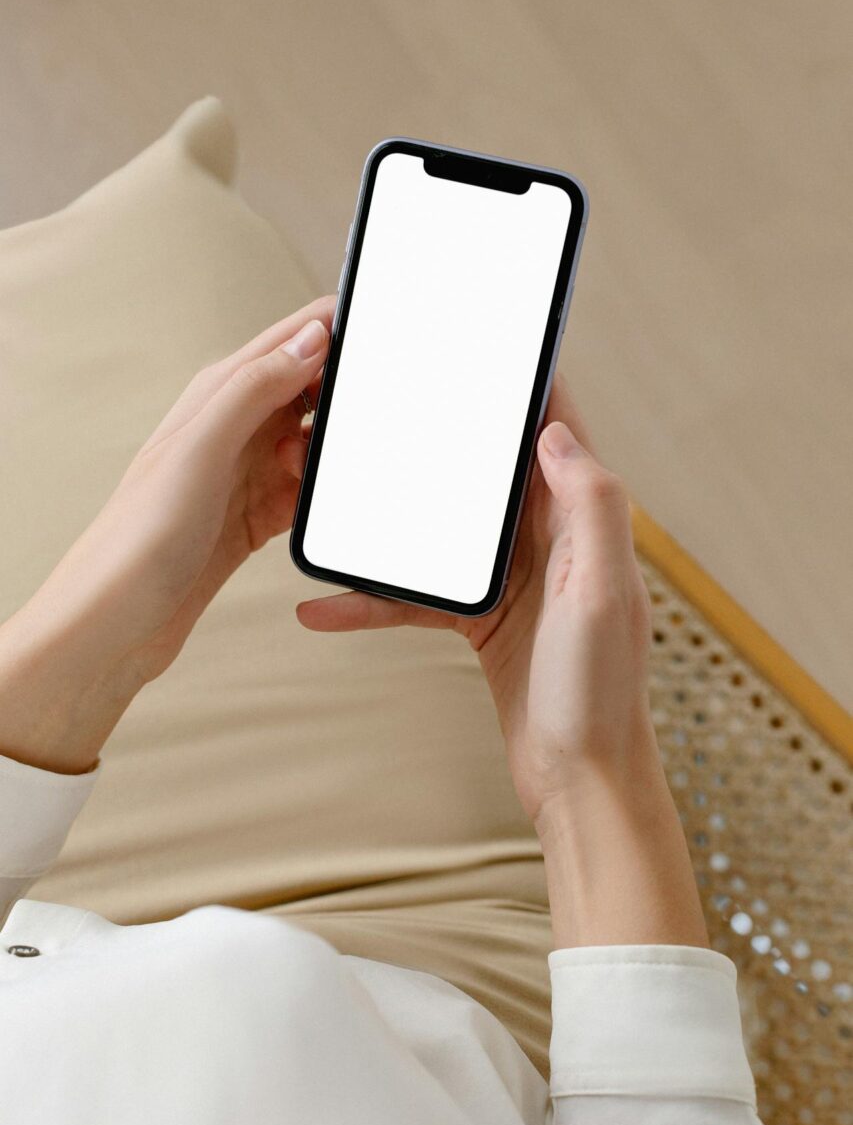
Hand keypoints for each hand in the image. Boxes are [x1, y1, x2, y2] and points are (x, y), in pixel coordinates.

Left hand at [0, 297, 334, 772]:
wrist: (117, 621)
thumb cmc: (140, 535)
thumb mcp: (202, 448)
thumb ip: (255, 386)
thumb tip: (311, 337)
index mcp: (218, 393)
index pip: (291, 337)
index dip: (337, 328)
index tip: (382, 335)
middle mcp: (233, 426)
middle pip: (310, 387)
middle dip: (345, 395)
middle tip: (370, 419)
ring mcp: (245, 472)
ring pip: (314, 441)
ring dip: (331, 452)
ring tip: (329, 474)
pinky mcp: (255, 516)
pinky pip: (307, 491)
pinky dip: (322, 495)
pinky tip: (324, 508)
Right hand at [296, 376, 652, 829]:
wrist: (582, 783)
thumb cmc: (600, 694)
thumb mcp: (601, 593)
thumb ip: (589, 505)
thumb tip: (552, 430)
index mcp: (583, 521)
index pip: (555, 429)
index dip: (523, 381)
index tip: (479, 341)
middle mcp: (549, 539)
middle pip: (486, 467)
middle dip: (440, 434)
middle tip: (384, 401)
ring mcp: (512, 578)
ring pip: (441, 526)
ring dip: (392, 513)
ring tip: (334, 492)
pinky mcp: (481, 618)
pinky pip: (416, 594)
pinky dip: (371, 599)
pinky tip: (318, 607)